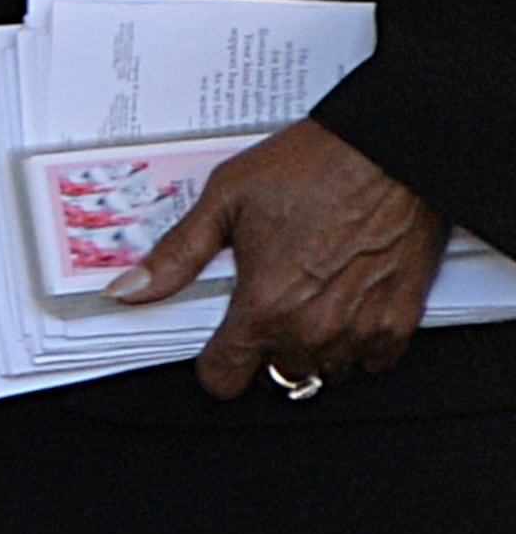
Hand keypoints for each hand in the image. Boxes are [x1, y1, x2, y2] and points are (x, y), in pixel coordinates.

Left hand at [109, 117, 448, 399]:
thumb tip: (132, 287)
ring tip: (304, 300)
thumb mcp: (224, 200)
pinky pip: (371, 363)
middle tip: (263, 306)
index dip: (212, 365)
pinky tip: (342, 304)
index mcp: (264, 306)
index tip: (214, 350)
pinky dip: (355, 344)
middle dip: (261, 351)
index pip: (224, 379)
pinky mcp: (400, 325)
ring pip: (323, 373)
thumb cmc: (311, 169)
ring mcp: (361, 332)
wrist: (385, 155)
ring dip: (309, 350)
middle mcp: (313, 330)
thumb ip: (176, 255)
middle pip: (274, 376)